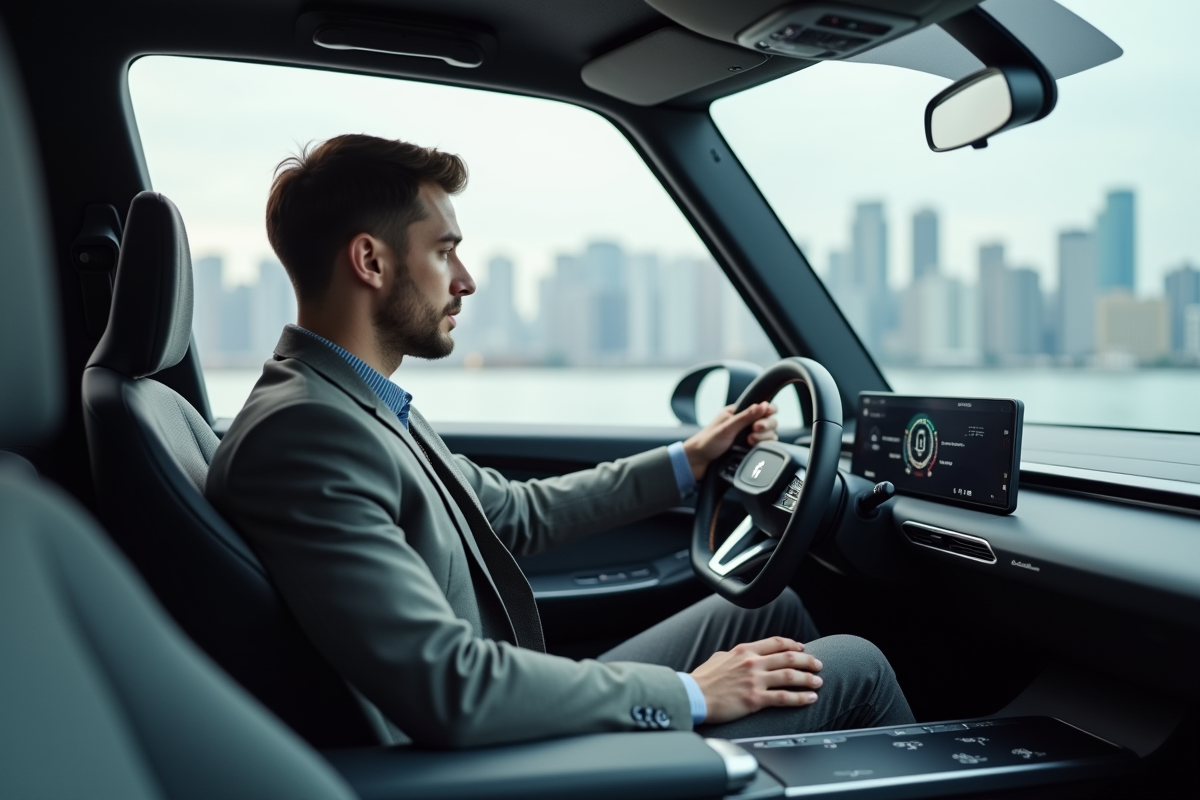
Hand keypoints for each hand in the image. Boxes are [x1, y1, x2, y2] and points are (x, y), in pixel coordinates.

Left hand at [682, 402, 778, 480]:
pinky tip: (754, 448)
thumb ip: (746, 416)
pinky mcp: (750, 450)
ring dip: (763, 437)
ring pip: (769, 435)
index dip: (769, 410)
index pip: (762, 407)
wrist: (698, 463)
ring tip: (750, 441)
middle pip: (770, 421)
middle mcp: (745, 424)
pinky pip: (765, 447)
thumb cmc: (707, 442)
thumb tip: (763, 405)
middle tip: (754, 430)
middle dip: (765, 425)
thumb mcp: (727, 427)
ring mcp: (749, 437)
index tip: (766, 415)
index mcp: (738, 413)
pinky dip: (763, 447)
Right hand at [690, 637, 822, 724]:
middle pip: (788, 657)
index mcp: (744, 651)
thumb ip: (734, 656)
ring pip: (790, 676)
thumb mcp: (718, 658)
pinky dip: (800, 698)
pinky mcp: (755, 699)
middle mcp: (752, 663)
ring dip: (808, 678)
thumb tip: (740, 656)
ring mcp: (755, 680)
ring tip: (818, 682)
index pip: (775, 643)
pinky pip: (784, 697)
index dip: (793, 644)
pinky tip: (810, 699)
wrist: (693, 695)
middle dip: (807, 660)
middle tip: (818, 664)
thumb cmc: (702, 679)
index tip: (802, 648)